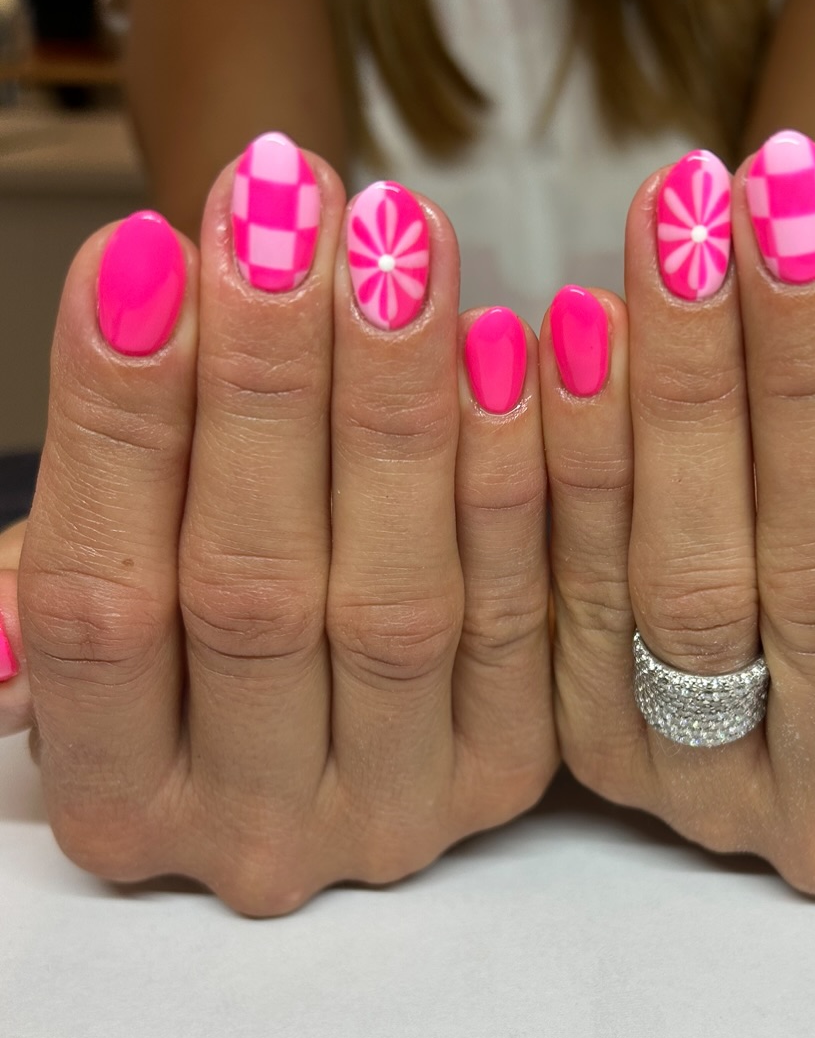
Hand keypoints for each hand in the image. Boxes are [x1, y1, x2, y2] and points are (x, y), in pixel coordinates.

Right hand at [6, 135, 556, 914]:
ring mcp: (395, 810)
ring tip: (400, 241)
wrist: (342, 705)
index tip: (141, 251)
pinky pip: (521, 617)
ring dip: (398, 405)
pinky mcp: (508, 770)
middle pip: (254, 594)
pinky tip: (506, 345)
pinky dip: (512, 477)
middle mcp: (256, 831)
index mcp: (120, 800)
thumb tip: (71, 442)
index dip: (117, 426)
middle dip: (265, 385)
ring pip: (397, 600)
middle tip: (283, 206)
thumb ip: (74, 552)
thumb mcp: (113, 614)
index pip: (97, 607)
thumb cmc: (201, 619)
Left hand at [543, 133, 814, 892]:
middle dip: (803, 383)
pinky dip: (569, 455)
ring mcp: (689, 782)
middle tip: (782, 203)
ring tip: (673, 229)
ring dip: (674, 390)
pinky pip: (564, 590)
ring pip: (678, 582)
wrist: (808, 670)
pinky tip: (571, 328)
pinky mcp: (586, 738)